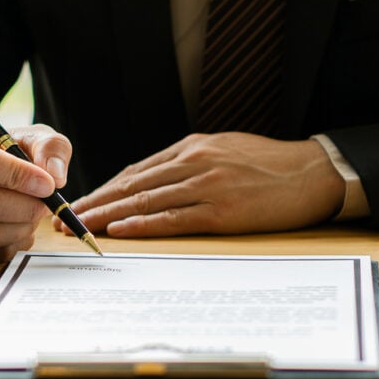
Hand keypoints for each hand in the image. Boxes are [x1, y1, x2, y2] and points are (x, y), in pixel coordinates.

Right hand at [0, 123, 71, 260]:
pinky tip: (21, 226)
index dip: (18, 176)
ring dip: (22, 227)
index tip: (47, 184)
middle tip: (46, 204)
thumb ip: (49, 147)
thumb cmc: (3, 150)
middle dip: (26, 207)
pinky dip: (13, 243)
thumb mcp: (29, 136)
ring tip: (34, 214)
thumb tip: (55, 177)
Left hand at [57, 132, 344, 237]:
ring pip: (146, 201)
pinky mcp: (223, 210)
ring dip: (109, 216)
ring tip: (81, 228)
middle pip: (133, 185)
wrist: (313, 173)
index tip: (80, 203)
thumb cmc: (272, 165)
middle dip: (96, 203)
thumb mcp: (226, 150)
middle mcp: (194, 162)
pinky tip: (121, 231)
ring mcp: (208, 185)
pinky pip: (175, 219)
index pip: (136, 170)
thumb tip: (158, 181)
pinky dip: (144, 225)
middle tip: (65, 218)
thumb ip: (192, 162)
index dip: (105, 188)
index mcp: (193, 147)